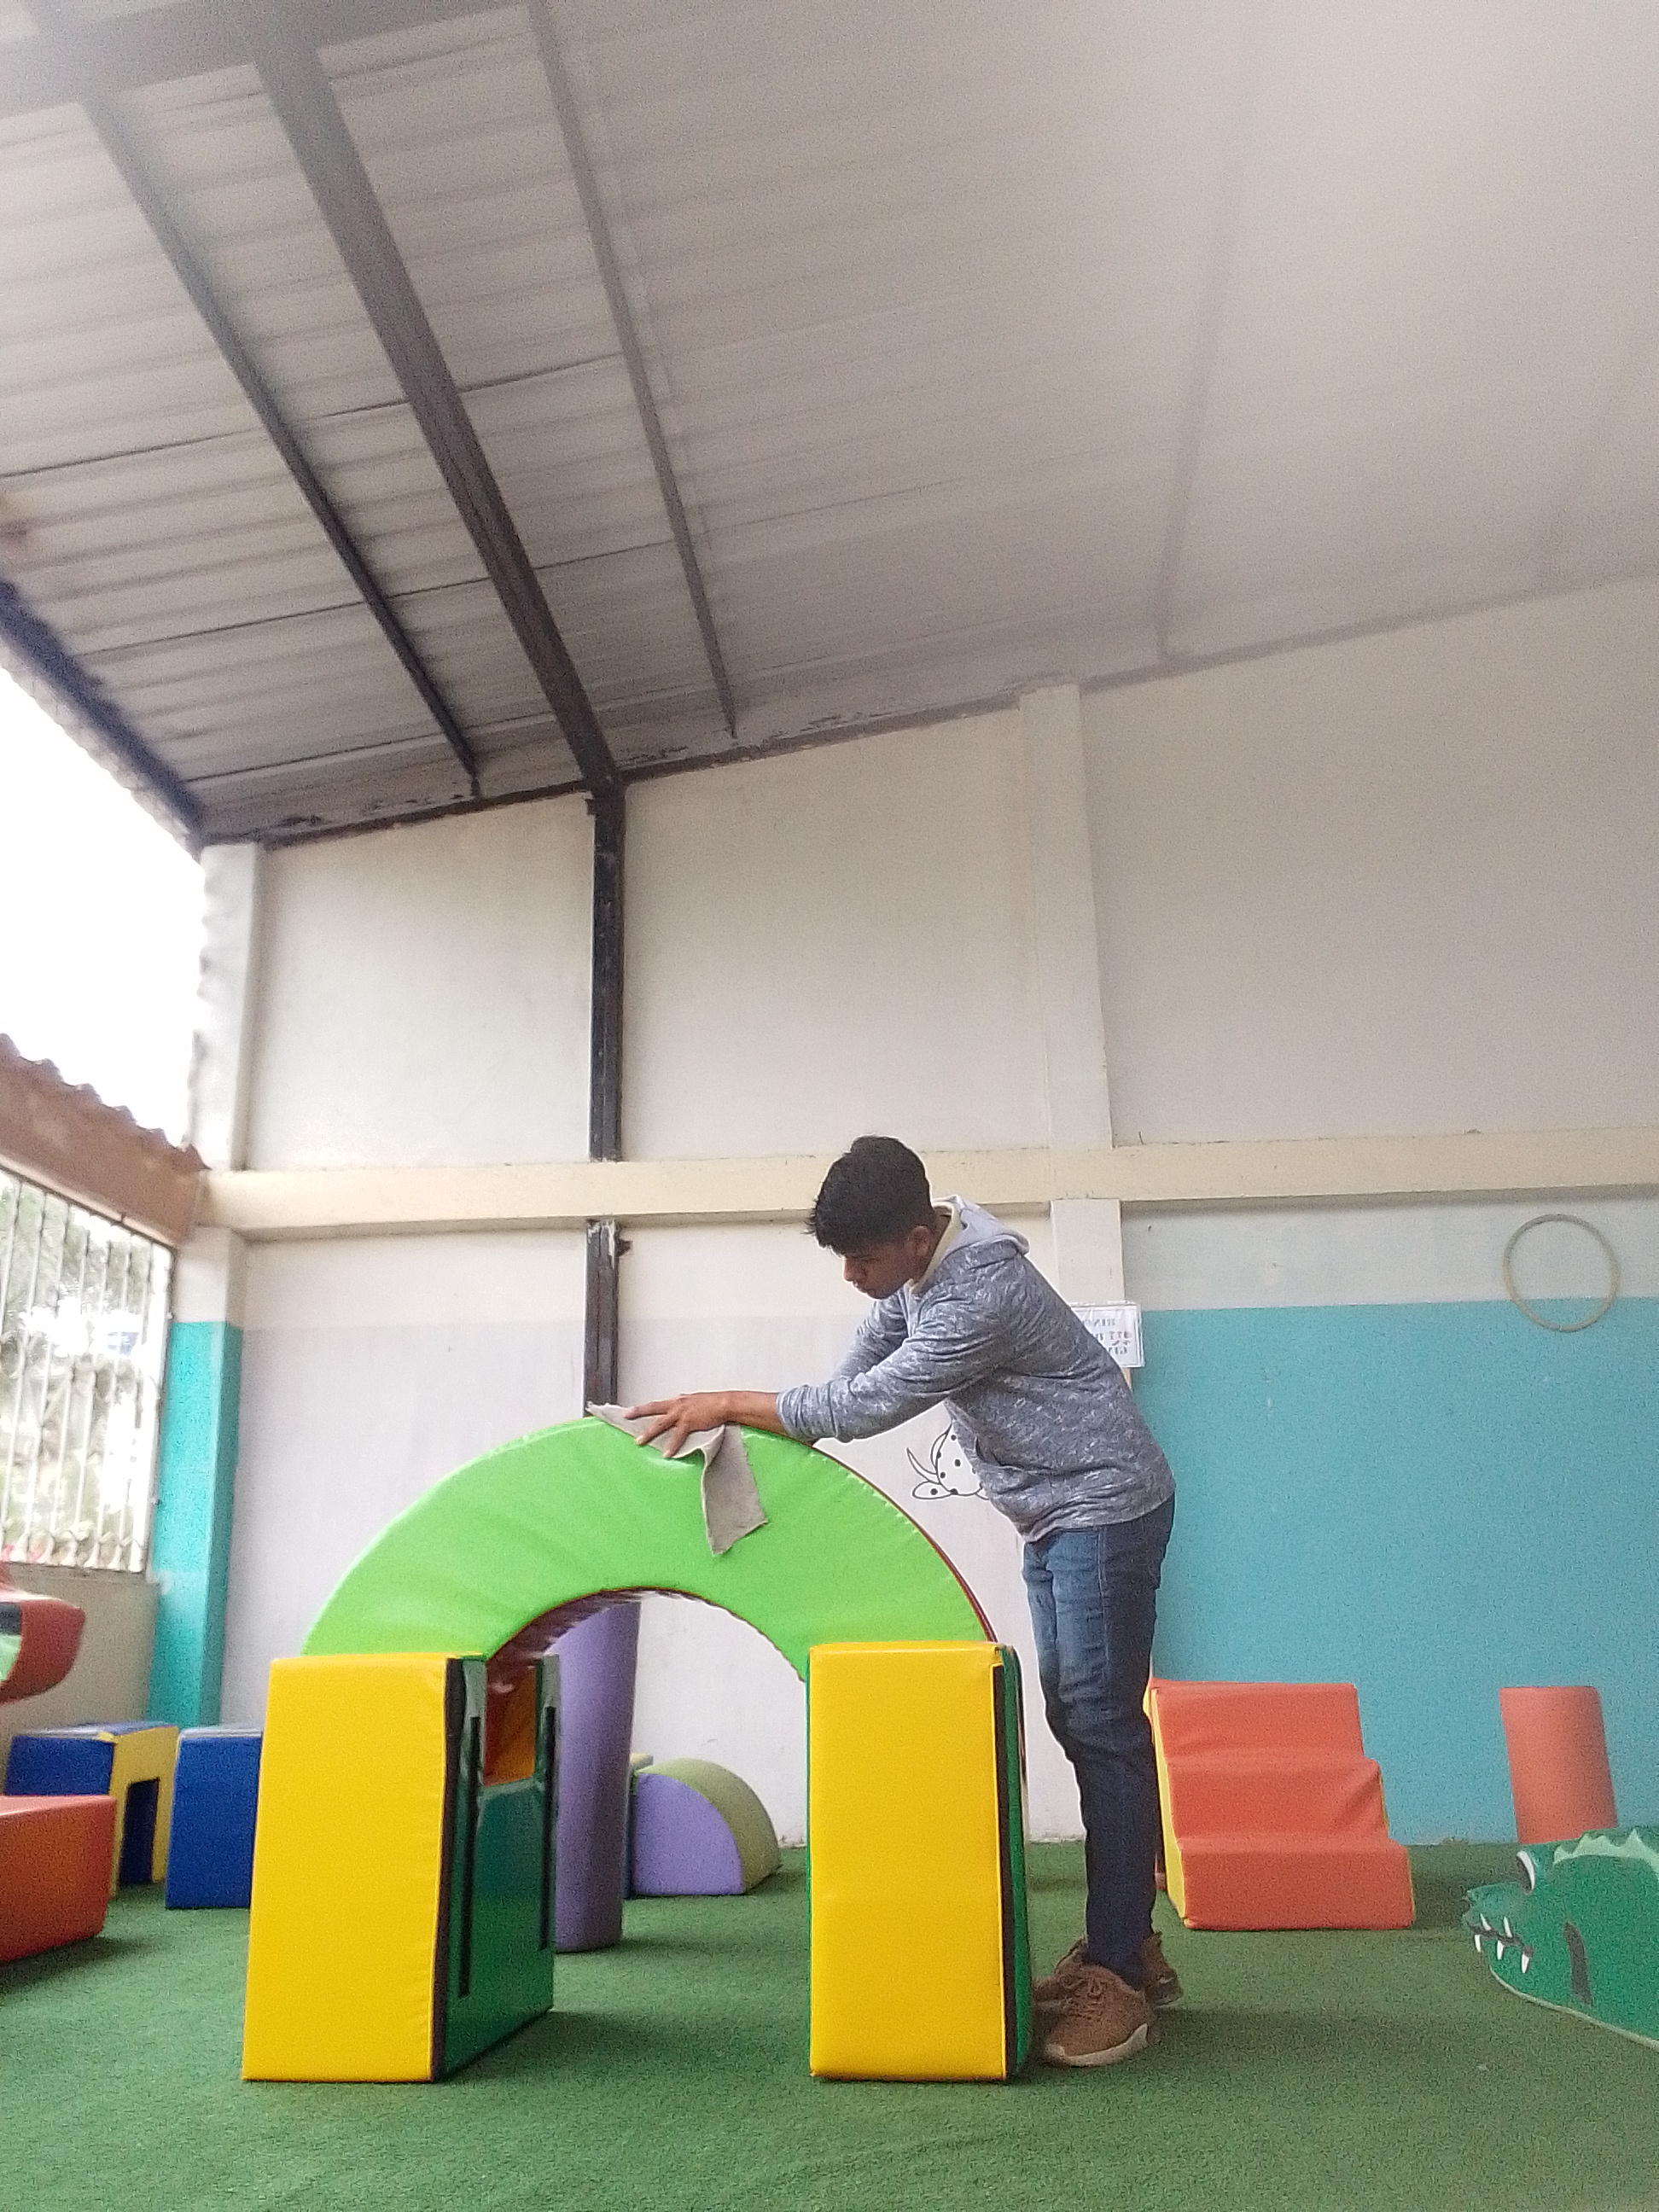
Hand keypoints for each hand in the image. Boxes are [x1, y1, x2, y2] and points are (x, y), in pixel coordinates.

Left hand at [626, 1390, 785, 1455]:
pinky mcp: (689, 1422)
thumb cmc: (712, 1404)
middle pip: (653, 1409)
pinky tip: (666, 1453)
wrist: (724, 1403)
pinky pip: (677, 1436)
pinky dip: (672, 1445)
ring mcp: (682, 1413)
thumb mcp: (695, 1403)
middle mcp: (677, 1405)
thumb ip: (685, 1408)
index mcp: (678, 1400)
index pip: (656, 1404)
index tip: (630, 1411)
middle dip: (638, 1413)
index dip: (642, 1408)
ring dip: (649, 1433)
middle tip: (626, 1417)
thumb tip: (678, 1415)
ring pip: (661, 1423)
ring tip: (639, 1442)